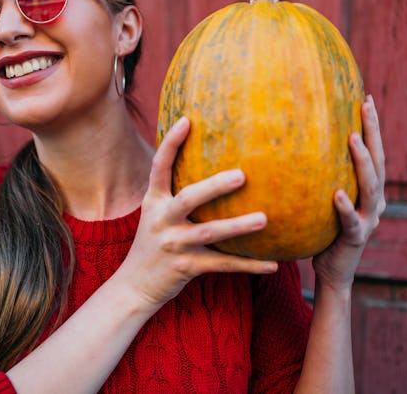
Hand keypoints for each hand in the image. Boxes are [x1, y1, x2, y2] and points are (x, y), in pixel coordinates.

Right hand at [119, 117, 277, 308]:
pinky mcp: (185, 268)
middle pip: (189, 198)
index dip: (170, 143)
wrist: (133, 286)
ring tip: (263, 219)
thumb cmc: (154, 243)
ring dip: (237, 226)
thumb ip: (175, 194)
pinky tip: (273, 264)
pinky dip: (249, 265)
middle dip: (214, 187)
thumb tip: (208, 167)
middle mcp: (161, 220)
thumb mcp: (156, 215)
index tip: (187, 120)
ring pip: (209, 233)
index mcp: (154, 202)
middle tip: (242, 175)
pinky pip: (223, 265)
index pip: (159, 167)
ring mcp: (173, 245)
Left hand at [313, 95, 385, 291]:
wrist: (332, 273)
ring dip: (362, 161)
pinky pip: (350, 220)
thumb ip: (320, 176)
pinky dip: (345, 206)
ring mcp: (368, 219)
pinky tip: (337, 194)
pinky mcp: (356, 238)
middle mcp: (375, 202)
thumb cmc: (323, 232)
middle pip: (378, 161)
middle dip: (374, 131)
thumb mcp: (323, 199)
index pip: (374, 152)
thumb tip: (294, 142)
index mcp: (369, 190)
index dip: (372, 126)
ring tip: (353, 138)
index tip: (366, 97)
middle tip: (366, 104)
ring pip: (371, 186)